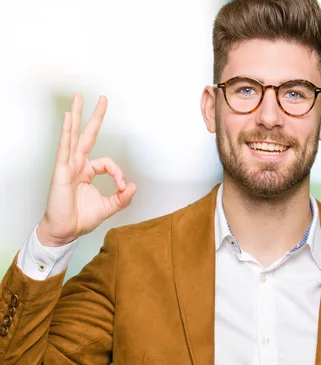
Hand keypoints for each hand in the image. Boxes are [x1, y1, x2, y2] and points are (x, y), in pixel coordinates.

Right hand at [37, 94, 136, 246]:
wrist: (65, 231)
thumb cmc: (81, 218)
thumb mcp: (109, 207)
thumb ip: (123, 197)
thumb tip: (134, 185)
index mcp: (87, 171)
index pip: (107, 163)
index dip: (119, 173)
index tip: (123, 187)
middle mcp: (77, 165)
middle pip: (87, 135)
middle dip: (95, 117)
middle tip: (102, 98)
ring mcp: (68, 166)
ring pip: (74, 136)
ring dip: (77, 116)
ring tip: (79, 98)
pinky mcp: (62, 171)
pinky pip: (65, 148)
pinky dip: (66, 132)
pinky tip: (68, 117)